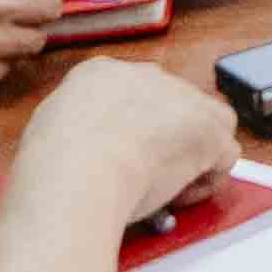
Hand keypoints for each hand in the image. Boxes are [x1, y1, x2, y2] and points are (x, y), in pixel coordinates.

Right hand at [28, 52, 239, 233]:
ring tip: (165, 189)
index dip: (129, 132)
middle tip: (145, 177)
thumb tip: (88, 143)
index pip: (128, 97)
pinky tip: (181, 197)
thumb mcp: (48, 131)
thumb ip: (75, 127)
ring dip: (190, 157)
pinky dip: (208, 179)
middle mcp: (145, 75)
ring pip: (201, 126)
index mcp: (100, 74)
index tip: (121, 157)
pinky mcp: (210, 126)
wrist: (81, 170)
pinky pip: (223, 153)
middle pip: (167, 108)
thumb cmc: (55, 163)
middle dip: (162, 142)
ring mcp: (182, 97)